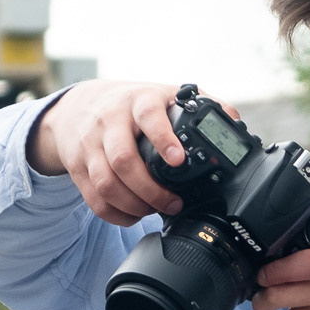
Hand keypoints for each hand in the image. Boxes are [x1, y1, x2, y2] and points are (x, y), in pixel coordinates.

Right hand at [28, 81, 237, 226]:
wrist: (77, 106)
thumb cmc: (130, 104)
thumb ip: (198, 104)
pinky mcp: (78, 167)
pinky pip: (94, 199)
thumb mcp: (161, 94)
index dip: (163, 139)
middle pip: (123, 161)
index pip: (148, 116)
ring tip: (153, 210)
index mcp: (138, 102)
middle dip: (150, 190)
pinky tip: (133, 215)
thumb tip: (232, 119)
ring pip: (106, 184)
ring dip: (133, 206)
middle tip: (173, 203)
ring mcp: (90, 145)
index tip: (179, 161)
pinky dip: (115, 215)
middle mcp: (110, 122)